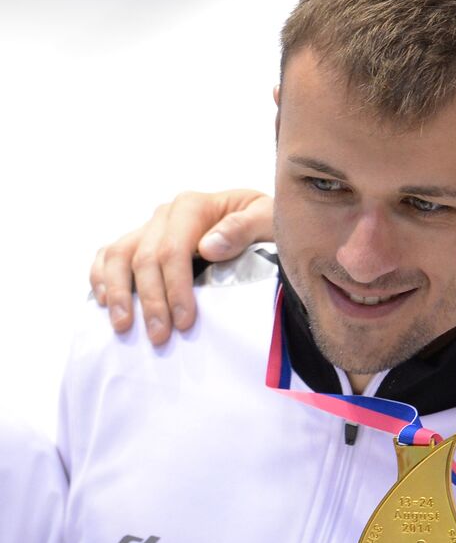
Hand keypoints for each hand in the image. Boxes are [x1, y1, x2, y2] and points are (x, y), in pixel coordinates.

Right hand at [89, 189, 272, 344]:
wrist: (257, 220)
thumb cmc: (264, 223)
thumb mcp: (267, 219)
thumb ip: (244, 228)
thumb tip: (208, 247)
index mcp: (193, 207)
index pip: (173, 249)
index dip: (175, 287)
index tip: (184, 321)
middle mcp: (165, 215)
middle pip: (144, 258)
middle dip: (150, 300)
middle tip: (160, 336)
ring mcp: (149, 228)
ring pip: (118, 256)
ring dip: (118, 293)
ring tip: (123, 325)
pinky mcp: (140, 241)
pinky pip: (109, 256)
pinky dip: (101, 277)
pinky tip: (105, 303)